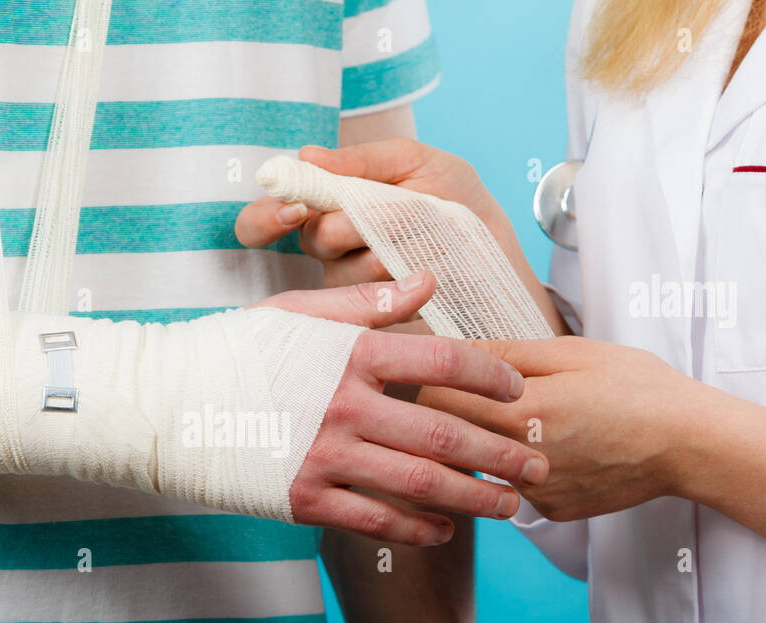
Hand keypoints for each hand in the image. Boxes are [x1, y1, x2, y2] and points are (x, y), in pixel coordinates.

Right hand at [236, 139, 528, 280]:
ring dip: (395, 249)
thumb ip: (364, 160)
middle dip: (357, 224)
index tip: (296, 209)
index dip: (268, 217)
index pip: (263, 221)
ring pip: (349, 270)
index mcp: (327, 210)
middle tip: (391, 219)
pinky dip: (411, 280)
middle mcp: (329, 254)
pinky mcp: (374, 324)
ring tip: (430, 243)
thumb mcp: (419, 164)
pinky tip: (433, 276)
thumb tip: (307, 155)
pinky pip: (377, 302)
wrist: (502, 257)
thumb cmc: (456, 204)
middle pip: (314, 239)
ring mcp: (348, 293)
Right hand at [253, 275, 549, 544]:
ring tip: (510, 505)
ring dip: (474, 497)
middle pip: (444, 430)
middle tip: (539, 463)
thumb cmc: (229, 352)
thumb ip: (367, 302)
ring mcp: (324, 456)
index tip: (519, 391)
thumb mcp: (295, 314)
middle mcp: (344, 405)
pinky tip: (444, 531)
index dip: (491, 377)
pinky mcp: (302, 499)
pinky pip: (374, 520)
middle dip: (501, 451)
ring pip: (419, 482)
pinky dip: (416, 529)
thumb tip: (430, 281)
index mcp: (348, 353)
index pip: (442, 360)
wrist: (163, 406)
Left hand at [417, 337, 699, 521]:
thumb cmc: (636, 387)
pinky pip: (517, 489)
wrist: (690, 443)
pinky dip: (523, 470)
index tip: (447, 374)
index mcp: (520, 413)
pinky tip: (558, 450)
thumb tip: (455, 346)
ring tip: (528, 422)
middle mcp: (519, 460)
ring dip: (487, 445)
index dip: (435, 383)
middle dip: (452, 417)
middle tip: (475, 396)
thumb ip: (507, 353)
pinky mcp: (551, 512)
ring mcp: (535, 494)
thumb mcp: (571, 353)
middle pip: (449, 440)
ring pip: (481, 467)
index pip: (435, 402)